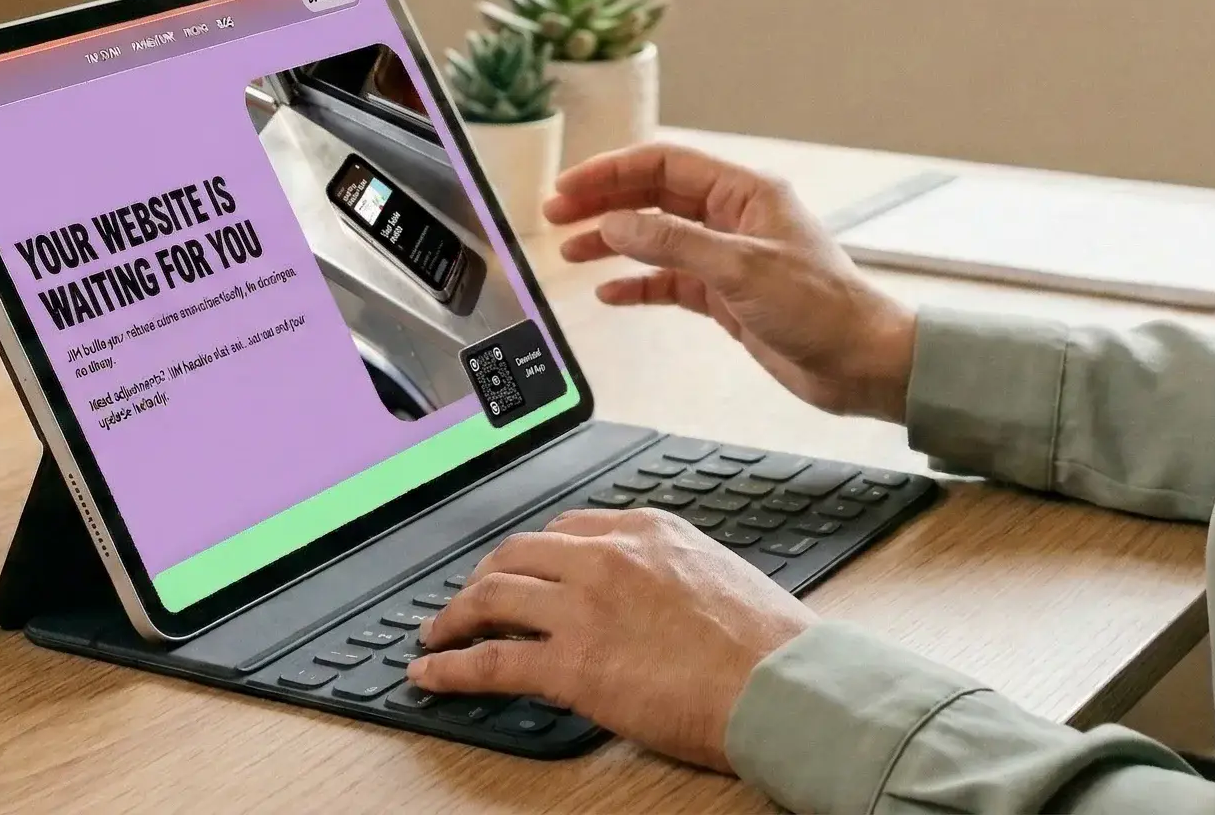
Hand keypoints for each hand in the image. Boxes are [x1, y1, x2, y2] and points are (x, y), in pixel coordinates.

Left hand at [406, 508, 816, 769]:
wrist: (783, 685)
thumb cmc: (768, 645)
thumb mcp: (717, 576)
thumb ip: (669, 575)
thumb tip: (647, 601)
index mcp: (646, 530)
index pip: (567, 529)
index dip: (531, 554)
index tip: (518, 569)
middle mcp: (607, 557)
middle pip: (518, 554)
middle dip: (483, 577)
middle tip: (468, 600)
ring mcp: (584, 607)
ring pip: (493, 596)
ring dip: (455, 615)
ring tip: (438, 633)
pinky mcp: (572, 663)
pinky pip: (491, 660)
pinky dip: (450, 666)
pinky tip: (432, 673)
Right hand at [545, 143, 916, 420]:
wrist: (863, 363)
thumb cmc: (826, 309)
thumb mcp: (741, 269)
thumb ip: (674, 244)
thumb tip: (617, 225)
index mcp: (746, 193)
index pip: (665, 164)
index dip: (613, 172)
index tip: (570, 187)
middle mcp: (735, 218)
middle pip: (655, 197)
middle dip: (604, 203)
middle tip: (556, 215)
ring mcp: (729, 257)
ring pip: (657, 239)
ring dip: (613, 242)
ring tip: (571, 251)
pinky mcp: (728, 296)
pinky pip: (671, 282)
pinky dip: (638, 285)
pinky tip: (610, 294)